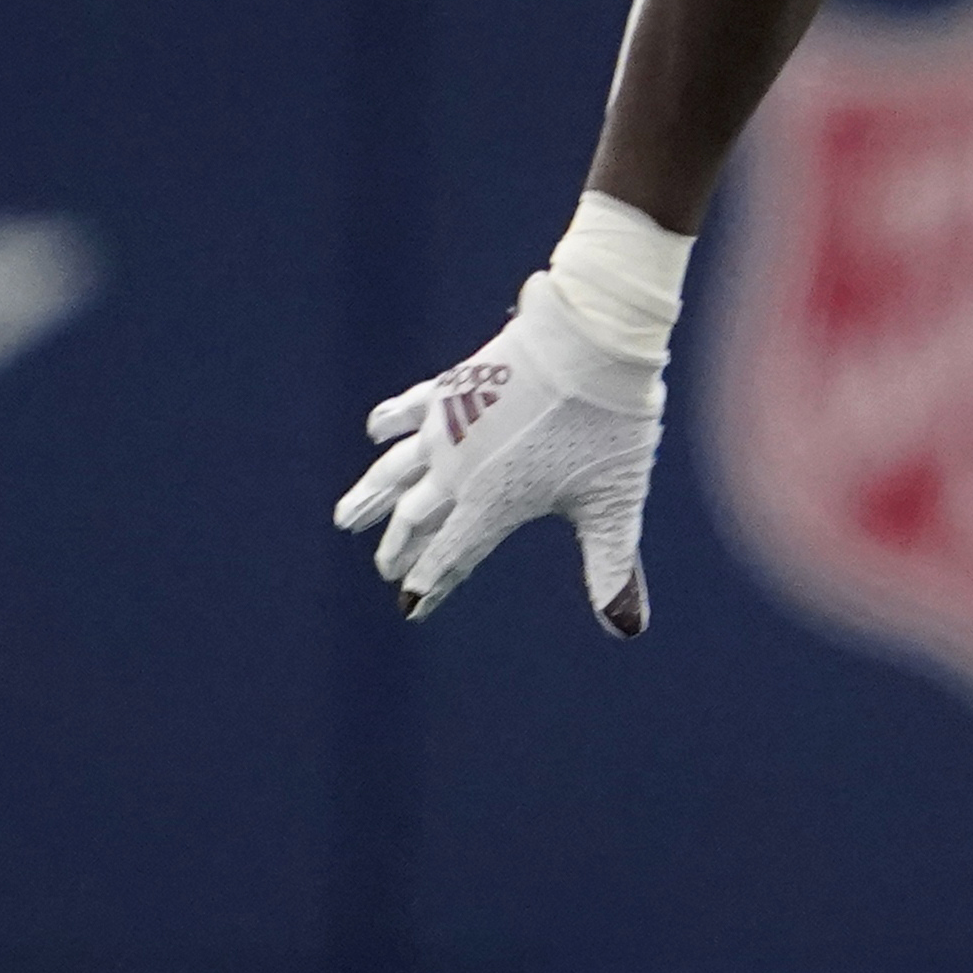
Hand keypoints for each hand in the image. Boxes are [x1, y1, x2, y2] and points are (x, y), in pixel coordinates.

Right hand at [335, 276, 659, 630]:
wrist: (592, 342)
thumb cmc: (609, 426)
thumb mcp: (614, 503)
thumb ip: (612, 566)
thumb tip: (627, 630)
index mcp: (493, 504)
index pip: (452, 555)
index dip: (431, 583)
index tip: (411, 607)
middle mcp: (458, 470)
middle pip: (418, 517)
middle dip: (401, 547)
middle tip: (385, 568)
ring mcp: (449, 425)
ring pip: (396, 469)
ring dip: (372, 495)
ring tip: (346, 517)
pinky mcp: (454, 385)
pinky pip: (409, 409)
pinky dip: (389, 422)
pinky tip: (376, 431)